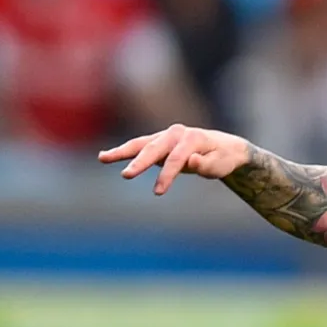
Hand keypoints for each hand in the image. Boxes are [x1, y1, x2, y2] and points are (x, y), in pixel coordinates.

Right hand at [99, 124, 253, 194]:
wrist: (224, 147)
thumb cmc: (222, 158)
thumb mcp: (220, 165)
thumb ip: (206, 164)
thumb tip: (191, 160)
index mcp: (192, 138)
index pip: (177, 158)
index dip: (167, 176)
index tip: (158, 192)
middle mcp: (176, 133)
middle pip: (155, 149)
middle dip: (140, 162)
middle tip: (127, 176)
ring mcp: (165, 136)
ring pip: (141, 144)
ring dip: (122, 151)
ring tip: (103, 158)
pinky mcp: (158, 142)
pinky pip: (138, 146)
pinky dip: (123, 151)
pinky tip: (105, 157)